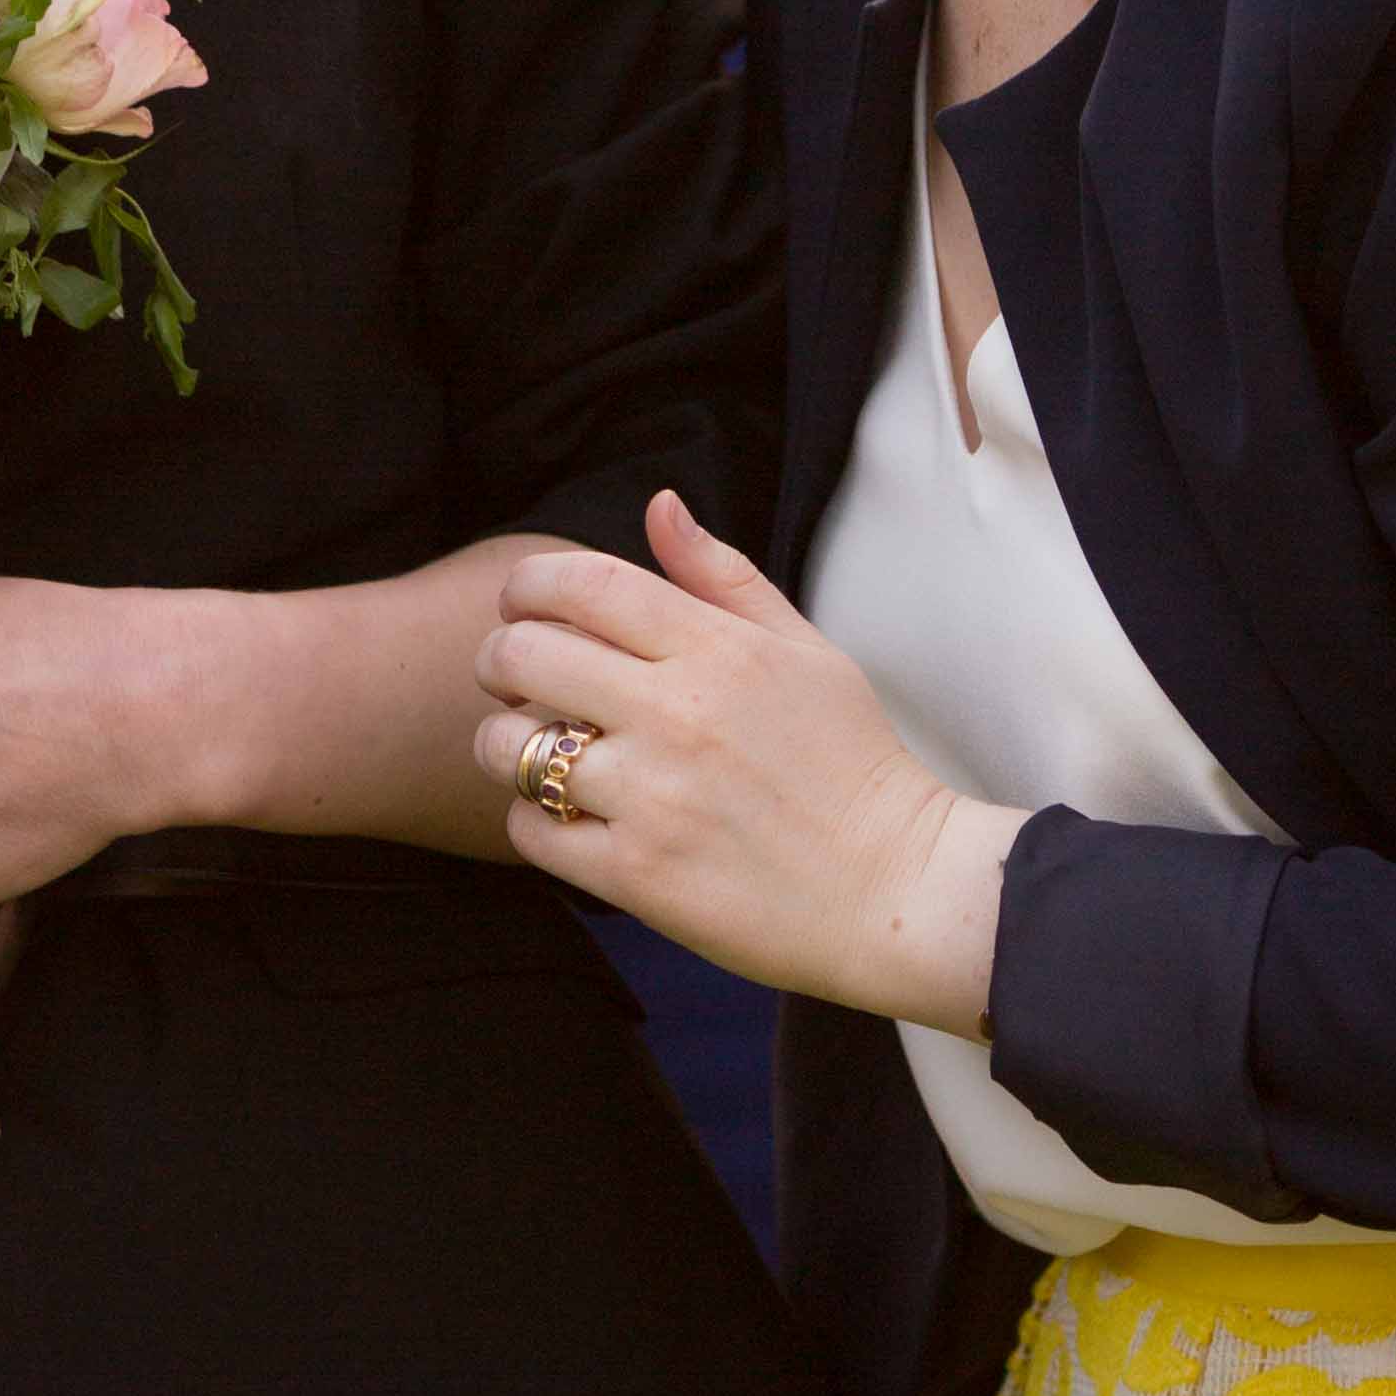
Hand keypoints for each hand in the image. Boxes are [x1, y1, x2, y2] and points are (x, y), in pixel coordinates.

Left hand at [470, 490, 1019, 1036]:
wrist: (898, 891)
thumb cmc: (852, 764)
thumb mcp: (805, 651)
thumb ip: (723, 577)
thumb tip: (659, 504)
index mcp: (718, 649)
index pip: (583, 584)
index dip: (528, 584)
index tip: (521, 603)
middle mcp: (677, 714)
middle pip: (524, 654)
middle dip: (496, 658)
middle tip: (510, 678)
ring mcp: (653, 796)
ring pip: (511, 748)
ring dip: (503, 744)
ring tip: (533, 753)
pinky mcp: (638, 874)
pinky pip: (532, 831)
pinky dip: (535, 821)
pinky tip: (569, 818)